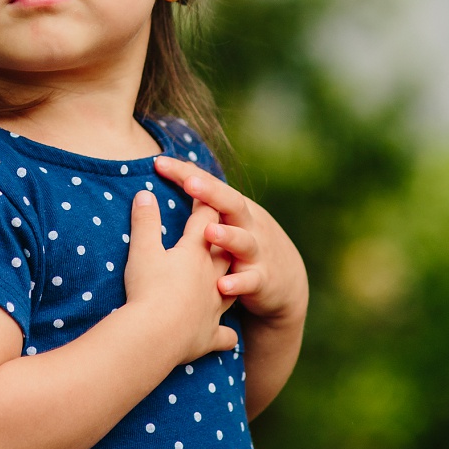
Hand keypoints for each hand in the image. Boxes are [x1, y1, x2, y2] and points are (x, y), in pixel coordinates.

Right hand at [124, 187, 237, 363]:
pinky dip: (226, 337)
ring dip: (230, 285)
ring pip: (231, 292)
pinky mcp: (209, 335)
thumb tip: (144, 194)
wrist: (156, 336)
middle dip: (224, 240)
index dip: (205, 203)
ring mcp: (214, 308)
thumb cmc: (149, 290)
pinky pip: (224, 336)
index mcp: (195, 253)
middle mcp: (212, 277)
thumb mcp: (142, 250)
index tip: (205, 191)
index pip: (206, 219)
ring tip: (226, 282)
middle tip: (221, 233)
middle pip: (225, 252)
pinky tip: (227, 337)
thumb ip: (145, 222)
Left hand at [153, 157, 308, 327]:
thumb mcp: (233, 218)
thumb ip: (210, 200)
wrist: (288, 281)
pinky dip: (238, 283)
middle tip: (190, 183)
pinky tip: (222, 285)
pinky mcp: (262, 280)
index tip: (159, 163)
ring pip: (243, 241)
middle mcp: (248, 225)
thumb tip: (185, 171)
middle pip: (232, 204)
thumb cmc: (249, 243)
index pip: (212, 185)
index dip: (187, 174)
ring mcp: (256, 252)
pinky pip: (250, 281)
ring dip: (227, 236)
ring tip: (209, 232)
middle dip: (211, 193)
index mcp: (236, 209)